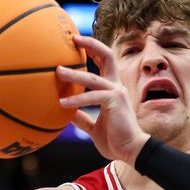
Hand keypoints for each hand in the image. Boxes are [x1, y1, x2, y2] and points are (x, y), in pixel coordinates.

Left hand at [57, 35, 149, 163]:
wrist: (131, 151)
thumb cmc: (115, 140)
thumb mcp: (93, 127)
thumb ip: (82, 118)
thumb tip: (65, 113)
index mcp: (113, 89)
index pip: (105, 62)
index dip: (92, 49)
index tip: (75, 43)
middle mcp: (117, 86)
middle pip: (107, 56)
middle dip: (90, 45)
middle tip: (72, 39)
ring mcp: (117, 93)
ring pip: (93, 78)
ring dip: (74, 74)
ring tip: (57, 71)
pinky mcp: (115, 102)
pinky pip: (93, 97)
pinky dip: (77, 100)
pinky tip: (62, 103)